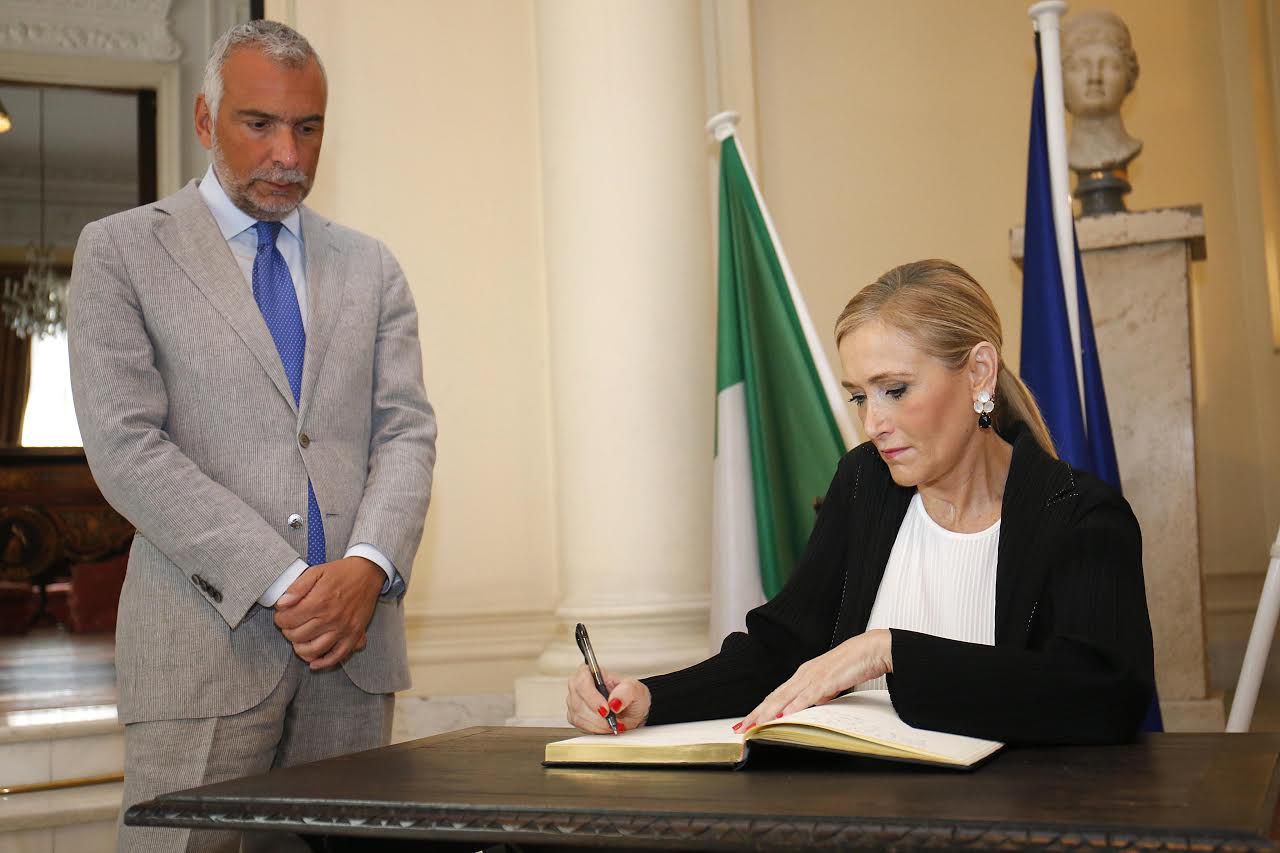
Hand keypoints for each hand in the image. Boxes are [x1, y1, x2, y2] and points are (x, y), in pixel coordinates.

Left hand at [274, 556, 384, 669]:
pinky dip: (323, 663)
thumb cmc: (341, 573)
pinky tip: (314, 662)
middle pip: (298, 636)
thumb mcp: (316, 571)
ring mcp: (343, 629)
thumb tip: (282, 604)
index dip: (280, 619)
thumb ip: (297, 587)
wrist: (368, 573)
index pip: (289, 620)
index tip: (281, 615)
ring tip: (298, 640)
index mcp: (319, 601)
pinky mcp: (354, 635)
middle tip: (290, 625)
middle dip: (288, 632)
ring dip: (300, 648)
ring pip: (314, 650)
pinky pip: (337, 656)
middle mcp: (331, 618)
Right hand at [565, 665, 650, 733]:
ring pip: (577, 715)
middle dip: (597, 715)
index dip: (592, 696)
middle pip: (577, 700)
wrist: (632, 711)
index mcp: (593, 672)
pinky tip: (604, 726)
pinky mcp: (575, 716)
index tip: (606, 709)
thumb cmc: (631, 696)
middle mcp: (580, 685)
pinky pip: (579, 725)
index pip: (582, 680)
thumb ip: (626, 692)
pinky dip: (594, 729)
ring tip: (611, 724)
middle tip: (612, 720)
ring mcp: (575, 701)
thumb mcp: (636, 690)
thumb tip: (614, 702)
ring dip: (597, 724)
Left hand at [736, 629, 892, 731]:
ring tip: (755, 725)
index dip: (761, 709)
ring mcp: (814, 677)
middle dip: (756, 714)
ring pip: (785, 698)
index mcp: (803, 675)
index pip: (777, 695)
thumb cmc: (852, 664)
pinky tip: (784, 716)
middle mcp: (804, 675)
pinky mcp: (827, 681)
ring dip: (768, 713)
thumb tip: (806, 708)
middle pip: (775, 697)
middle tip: (740, 728)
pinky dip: (794, 707)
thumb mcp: (829, 684)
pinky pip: (807, 697)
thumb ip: (817, 695)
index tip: (748, 721)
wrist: (871, 649)